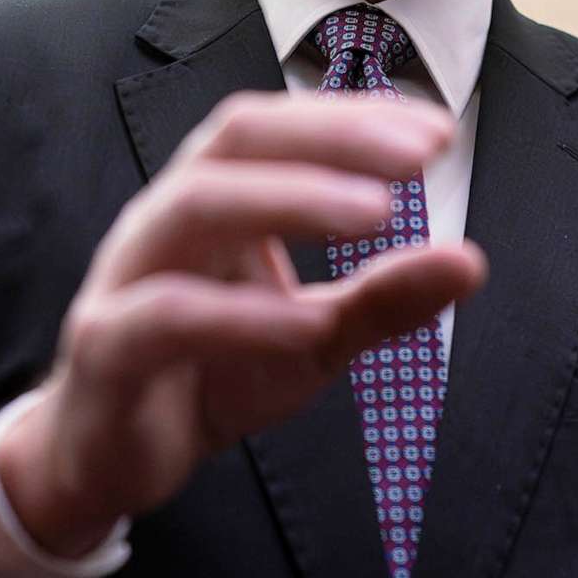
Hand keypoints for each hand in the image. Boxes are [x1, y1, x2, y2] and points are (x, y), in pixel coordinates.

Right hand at [0, 93, 487, 554]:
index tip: (438, 131)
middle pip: (235, 140)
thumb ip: (381, 299)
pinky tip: (311, 323)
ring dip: (290, 199)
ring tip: (376, 214)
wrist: (106, 460)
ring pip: (194, 206)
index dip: (352, 118)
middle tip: (419, 158)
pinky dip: (242, 315)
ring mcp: (127, 279)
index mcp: (210, 199)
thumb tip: (471, 261)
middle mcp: (163, 221)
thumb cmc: (208, 374)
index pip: (275, 127)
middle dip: (330, 138)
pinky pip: (167, 315)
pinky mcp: (106, 350)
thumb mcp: (312, 338)